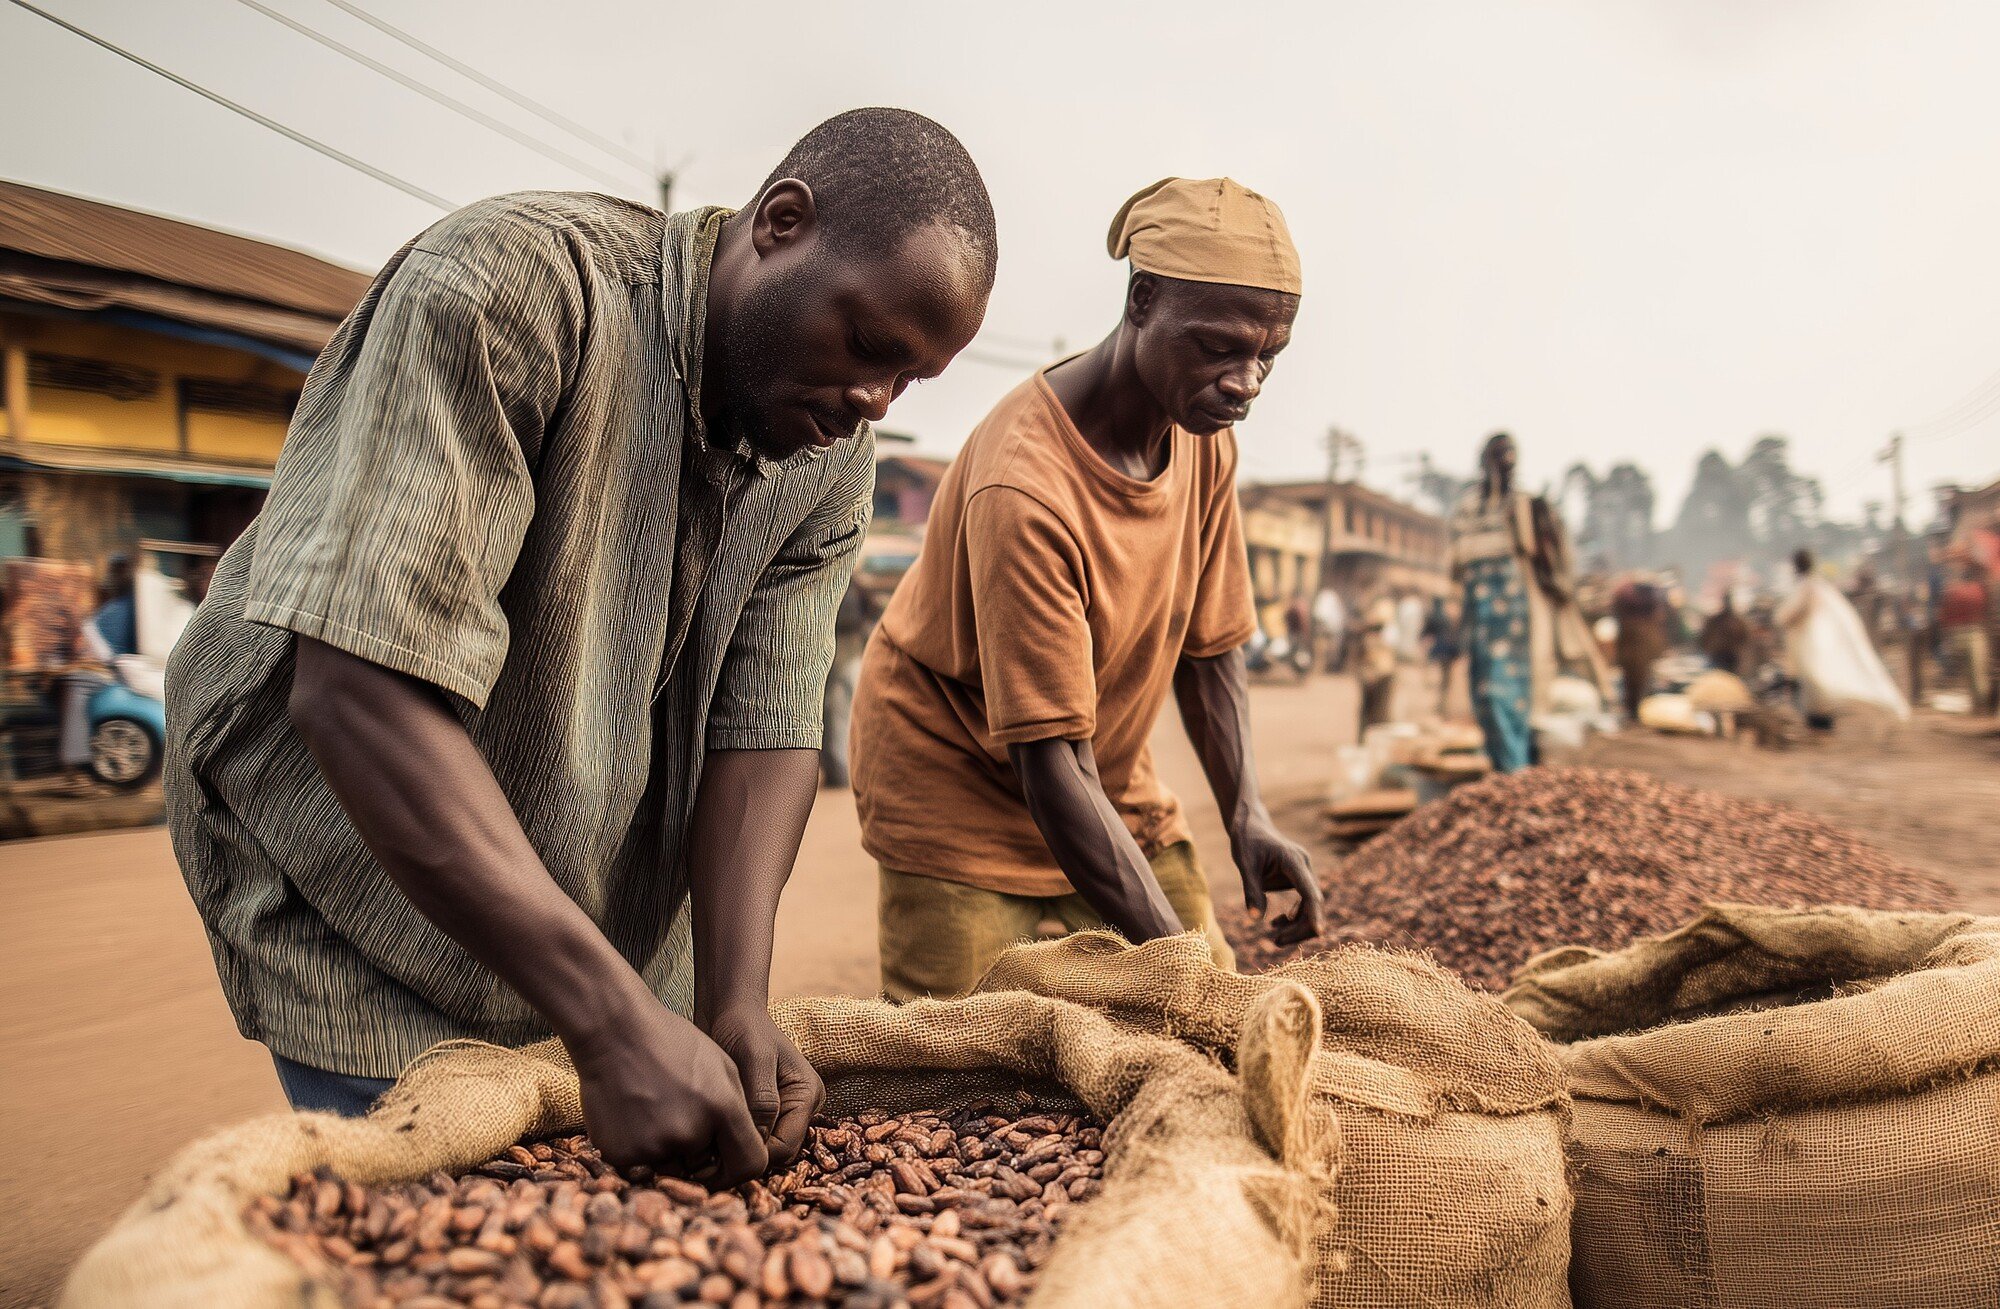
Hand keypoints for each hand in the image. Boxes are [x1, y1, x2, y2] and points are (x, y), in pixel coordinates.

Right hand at [564, 996, 768, 1186]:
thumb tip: (740, 1149)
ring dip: (667, 1150)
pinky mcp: (622, 1154)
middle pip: (704, 1167)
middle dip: (697, 1151)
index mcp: (721, 1109)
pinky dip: (638, 1148)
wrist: (614, 1032)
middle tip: (677, 1114)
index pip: (750, 1165)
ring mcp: (653, 1146)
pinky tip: (632, 1115)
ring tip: (653, 1109)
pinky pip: (639, 1165)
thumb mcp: (722, 1066)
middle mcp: (689, 1133)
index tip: (727, 1159)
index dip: (741, 1166)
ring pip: (670, 1167)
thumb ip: (738, 1111)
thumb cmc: (670, 1043)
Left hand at [702, 1003, 824, 1167]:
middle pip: (775, 1154)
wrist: (729, 1011)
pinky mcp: (761, 1113)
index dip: (753, 1157)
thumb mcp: (755, 1059)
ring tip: (701, 1152)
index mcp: (808, 1095)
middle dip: (743, 1159)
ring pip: (760, 1151)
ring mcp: (781, 1112)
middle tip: (703, 1164)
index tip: (715, 1161)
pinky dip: (728, 1143)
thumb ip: (762, 1100)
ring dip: (734, 1153)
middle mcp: (799, 1109)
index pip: (785, 1147)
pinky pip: (748, 1139)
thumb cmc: (744, 1028)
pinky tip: (703, 1140)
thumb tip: (758, 1143)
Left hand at [1232, 816, 1324, 946]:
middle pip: (1313, 904)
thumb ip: (1251, 891)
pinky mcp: (1298, 878)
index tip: (1319, 932)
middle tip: (1277, 942)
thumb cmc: (1247, 841)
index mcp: (1294, 861)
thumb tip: (1256, 919)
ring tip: (1275, 939)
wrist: (1250, 825)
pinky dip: (1292, 916)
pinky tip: (1276, 923)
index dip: (1315, 914)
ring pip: (1310, 906)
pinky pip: (1303, 902)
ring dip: (1296, 925)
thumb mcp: (1245, 864)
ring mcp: (1303, 872)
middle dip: (1300, 927)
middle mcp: (1304, 867)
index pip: (1310, 892)